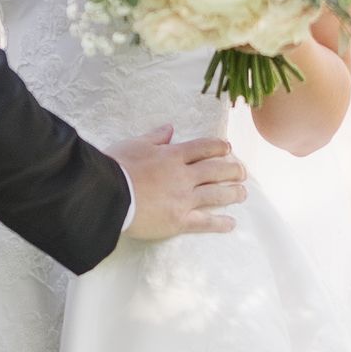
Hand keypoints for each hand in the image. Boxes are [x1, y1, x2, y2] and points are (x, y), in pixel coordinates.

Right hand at [113, 126, 246, 240]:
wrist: (107, 195)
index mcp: (172, 155)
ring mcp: (183, 199)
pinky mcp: (179, 220)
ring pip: (216, 195)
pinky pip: (204, 222)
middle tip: (243, 172)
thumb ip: (155, 137)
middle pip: (216, 171)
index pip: (203, 148)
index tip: (228, 148)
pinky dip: (220, 223)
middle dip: (232, 170)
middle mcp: (183, 176)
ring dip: (232, 193)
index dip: (219, 147)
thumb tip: (170, 128)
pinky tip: (231, 224)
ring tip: (243, 193)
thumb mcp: (134, 144)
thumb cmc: (115, 167)